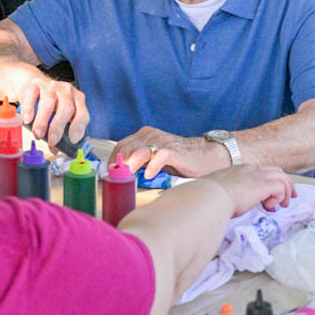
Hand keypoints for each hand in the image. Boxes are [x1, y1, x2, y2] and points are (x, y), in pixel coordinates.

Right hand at [18, 77, 88, 148]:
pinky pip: (32, 95)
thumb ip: (59, 133)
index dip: (78, 127)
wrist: (35, 86)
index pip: (83, 114)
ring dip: (43, 120)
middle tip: (52, 140)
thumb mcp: (58, 117)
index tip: (72, 140)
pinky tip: (27, 119)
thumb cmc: (51, 104)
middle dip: (59, 126)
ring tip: (38, 134)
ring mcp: (51, 86)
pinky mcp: (35, 84)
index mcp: (77, 100)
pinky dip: (29, 108)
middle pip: (66, 108)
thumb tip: (55, 150)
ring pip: (49, 102)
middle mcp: (67, 91)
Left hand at [111, 127, 228, 179]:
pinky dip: (153, 166)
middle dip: (118, 165)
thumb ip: (139, 162)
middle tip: (115, 179)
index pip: (121, 146)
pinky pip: (160, 156)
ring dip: (131, 165)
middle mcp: (150, 135)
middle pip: (127, 148)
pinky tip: (150, 175)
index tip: (109, 174)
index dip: (112, 160)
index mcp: (143, 136)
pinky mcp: (174, 150)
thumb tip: (121, 174)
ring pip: (140, 152)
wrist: (204, 155)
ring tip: (128, 177)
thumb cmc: (178, 160)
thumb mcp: (154, 158)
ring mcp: (162, 142)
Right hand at [207, 164, 295, 215]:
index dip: (267, 182)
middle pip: (276, 170)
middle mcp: (250, 169)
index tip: (267, 195)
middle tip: (288, 196)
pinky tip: (270, 206)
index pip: (260, 171)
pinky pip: (280, 188)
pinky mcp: (263, 184)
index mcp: (239, 170)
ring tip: (284, 204)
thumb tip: (223, 202)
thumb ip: (225, 193)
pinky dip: (279, 198)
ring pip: (282, 177)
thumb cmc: (209, 197)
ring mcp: (257, 175)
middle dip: (285, 183)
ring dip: (286, 191)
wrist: (210, 196)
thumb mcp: (218, 192)